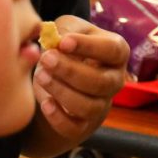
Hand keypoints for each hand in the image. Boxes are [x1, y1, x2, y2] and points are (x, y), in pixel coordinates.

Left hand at [32, 17, 130, 143]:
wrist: (60, 78)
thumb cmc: (68, 48)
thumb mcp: (68, 30)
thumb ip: (65, 29)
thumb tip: (58, 39)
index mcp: (117, 52)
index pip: (112, 50)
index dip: (89, 46)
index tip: (63, 42)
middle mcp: (114, 80)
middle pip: (100, 82)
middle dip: (70, 71)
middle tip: (46, 59)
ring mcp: (101, 105)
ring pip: (88, 106)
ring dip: (63, 92)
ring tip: (41, 76)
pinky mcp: (84, 125)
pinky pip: (74, 128)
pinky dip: (59, 119)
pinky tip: (45, 103)